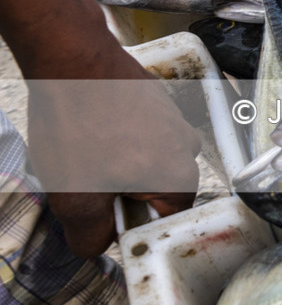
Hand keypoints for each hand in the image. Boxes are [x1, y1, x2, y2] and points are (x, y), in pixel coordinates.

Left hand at [27, 38, 201, 257]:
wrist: (72, 58)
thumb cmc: (78, 125)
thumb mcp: (74, 199)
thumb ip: (90, 237)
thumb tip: (98, 245)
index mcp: (178, 178)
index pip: (163, 223)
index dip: (128, 225)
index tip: (102, 216)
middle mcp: (187, 147)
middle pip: (156, 190)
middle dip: (122, 192)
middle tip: (87, 182)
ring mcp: (174, 119)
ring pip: (147, 159)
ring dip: (119, 163)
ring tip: (85, 151)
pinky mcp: (156, 99)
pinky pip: (141, 131)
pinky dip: (118, 136)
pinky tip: (89, 128)